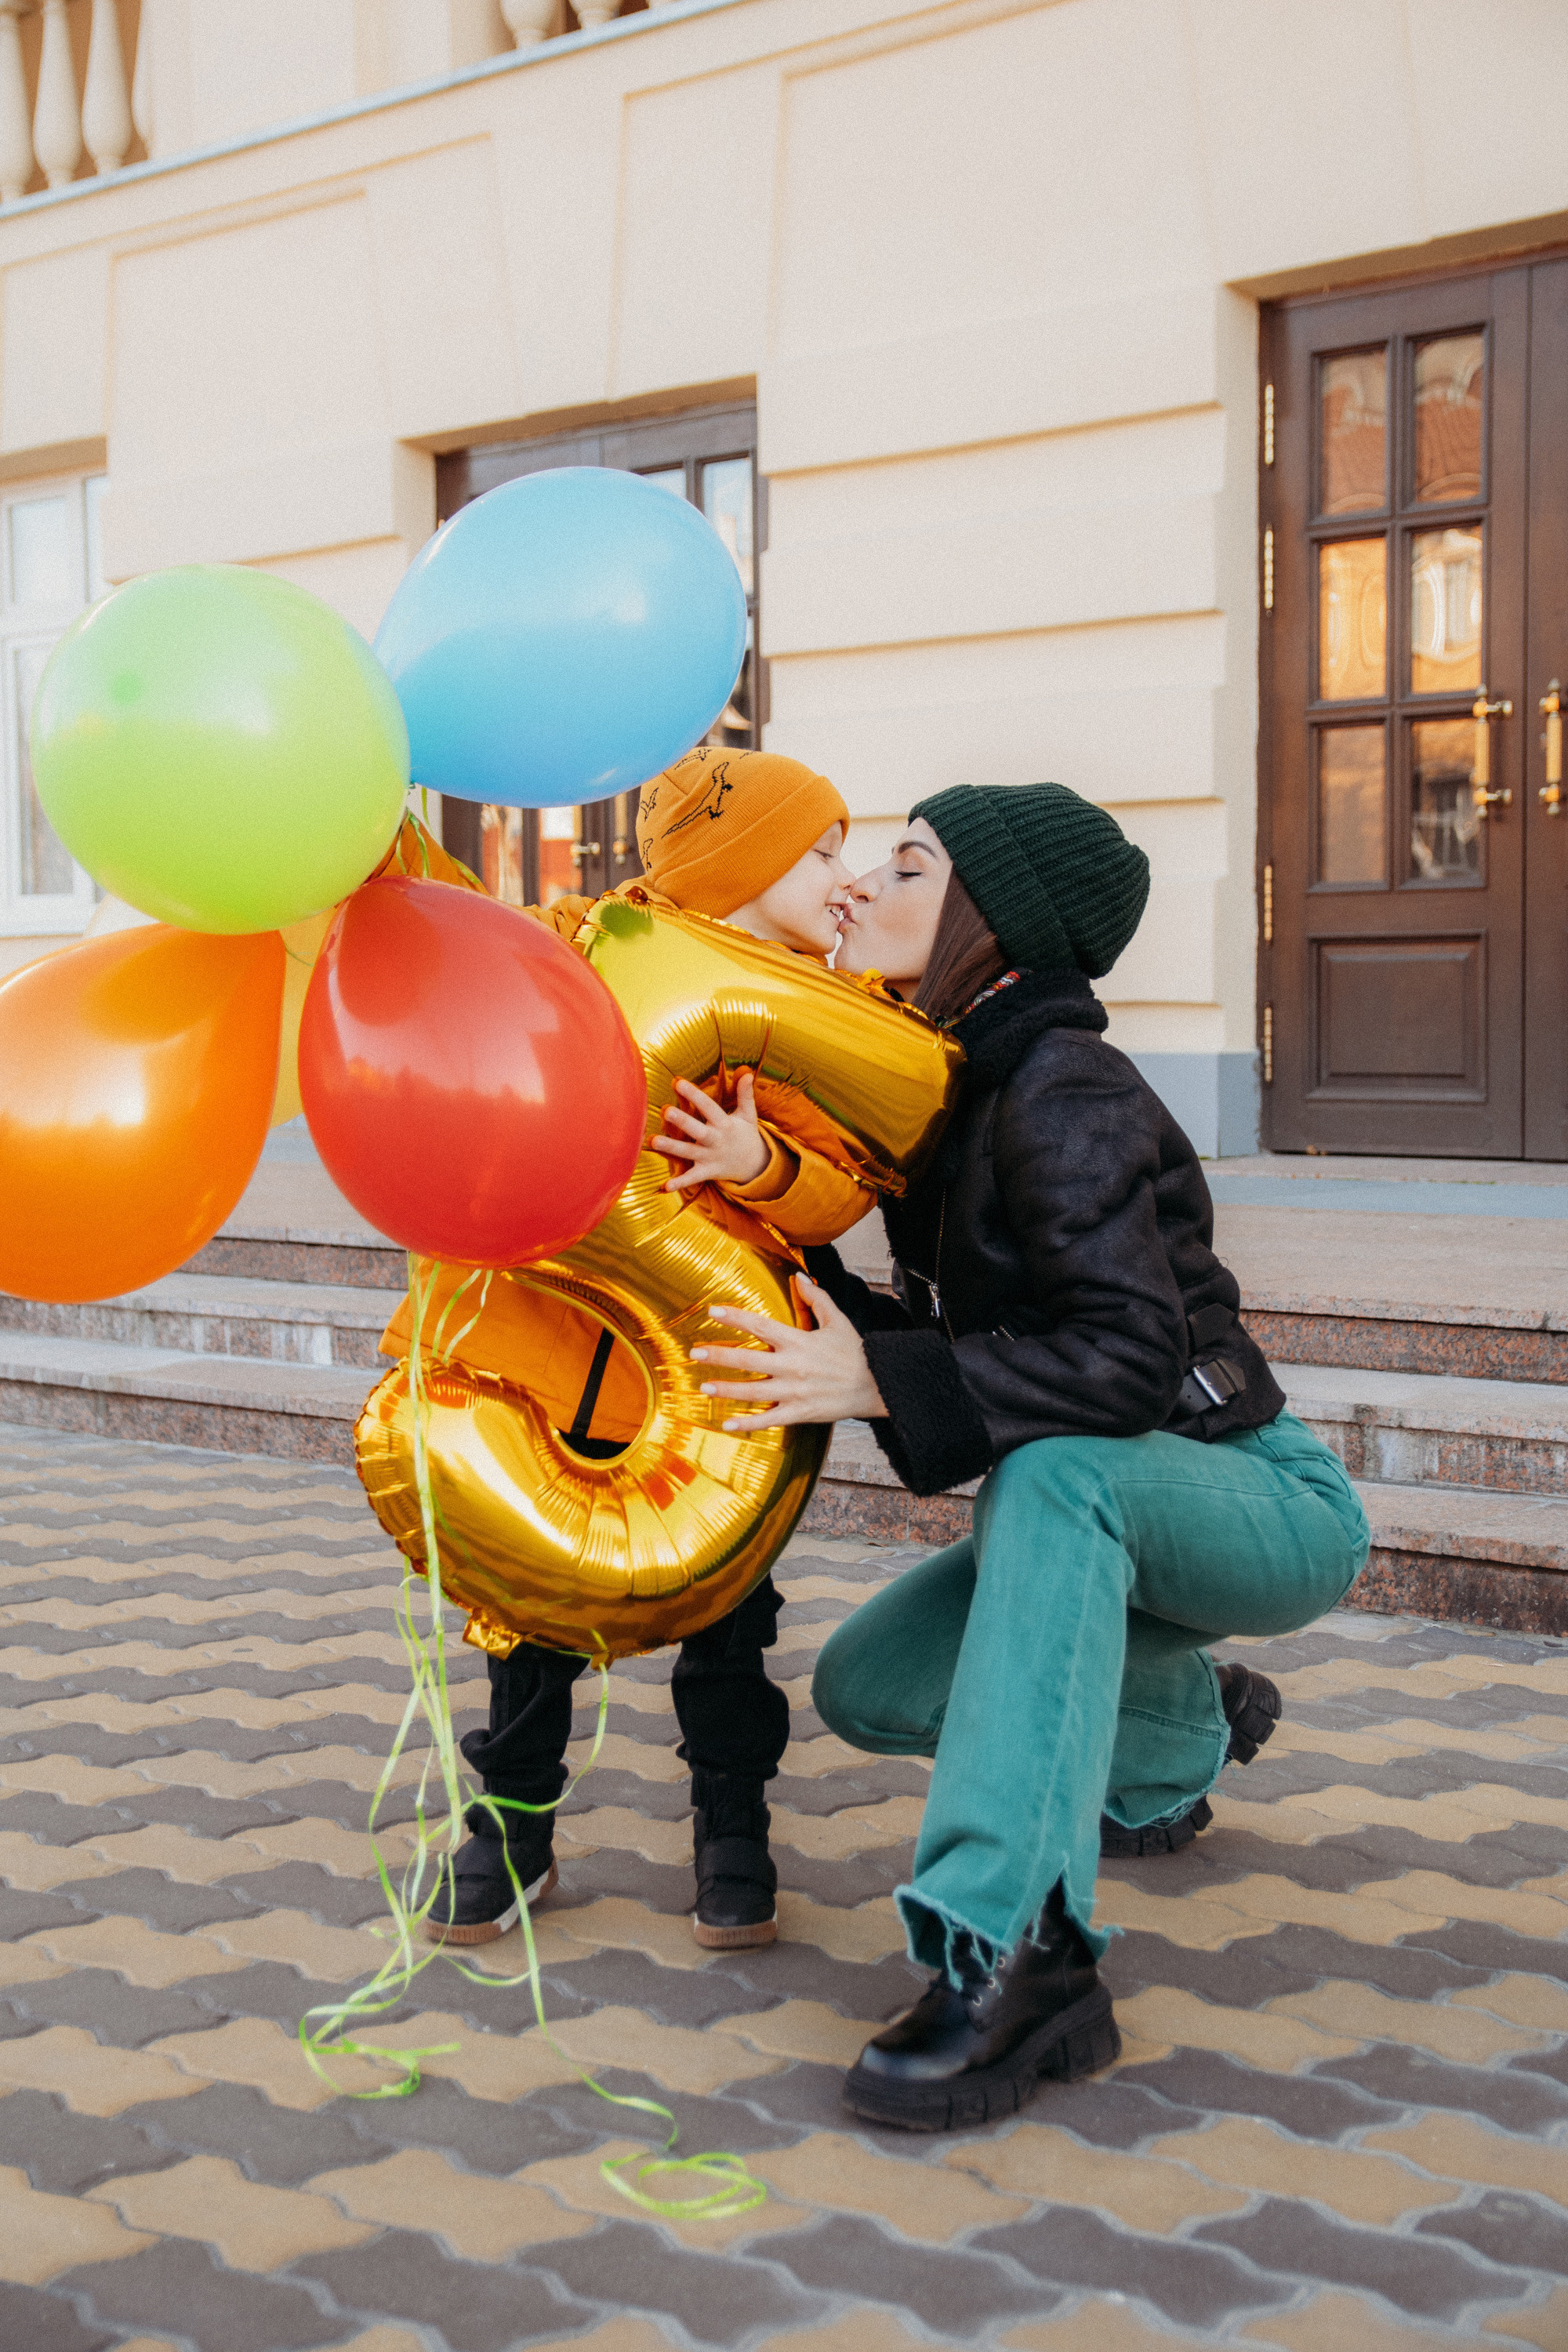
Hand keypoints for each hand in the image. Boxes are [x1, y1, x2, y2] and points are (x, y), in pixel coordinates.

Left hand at [652, 1072, 769, 1190]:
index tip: (677, 1081)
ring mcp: (709, 1157)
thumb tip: (747, 1071)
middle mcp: (716, 1140)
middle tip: (665, 1110)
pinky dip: (680, 1183)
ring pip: (688, 1152)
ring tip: (652, 1141)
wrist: (754, 1165)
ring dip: (671, 1148)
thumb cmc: (745, 1133)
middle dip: (682, 1121)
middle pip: (698, 1130)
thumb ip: (744, 1093)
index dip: (693, 1094)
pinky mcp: (706, 1172)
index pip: (708, 1107)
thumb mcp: (748, 1114)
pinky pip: (691, 1178)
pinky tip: (665, 1185)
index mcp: (725, 1124)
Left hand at [691, 1275, 886, 1428]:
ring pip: (753, 1392)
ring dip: (726, 1390)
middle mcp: (793, 1367)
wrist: (878, 1385)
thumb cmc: (856, 1352)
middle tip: (695, 1353)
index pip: (760, 1326)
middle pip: (749, 1360)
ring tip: (703, 1388)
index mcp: (799, 1341)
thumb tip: (799, 1276)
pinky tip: (728, 1426)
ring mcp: (795, 1392)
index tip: (712, 1311)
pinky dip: (748, 1425)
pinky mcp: (800, 1413)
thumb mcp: (838, 1320)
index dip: (735, 1317)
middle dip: (719, 1356)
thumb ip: (816, 1298)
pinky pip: (769, 1421)